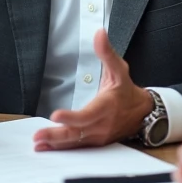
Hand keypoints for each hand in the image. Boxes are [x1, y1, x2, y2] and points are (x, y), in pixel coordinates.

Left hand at [32, 28, 153, 150]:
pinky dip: (61, 149)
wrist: (143, 112)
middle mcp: (102, 125)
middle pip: (77, 132)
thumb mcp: (119, 69)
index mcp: (106, 107)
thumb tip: (99, 33)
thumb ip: (107, 53)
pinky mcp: (95, 142)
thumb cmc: (126, 90)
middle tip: (38, 136)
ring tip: (38, 144)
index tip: (56, 115)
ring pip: (75, 142)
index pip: (87, 115)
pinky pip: (77, 147)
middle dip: (57, 135)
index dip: (72, 117)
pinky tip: (47, 148)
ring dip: (55, 144)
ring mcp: (98, 136)